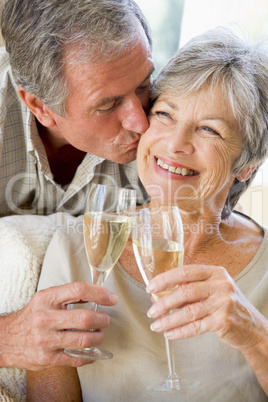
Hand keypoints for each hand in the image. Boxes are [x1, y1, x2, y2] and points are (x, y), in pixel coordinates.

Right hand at [0, 282, 117, 369]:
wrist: (6, 339)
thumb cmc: (32, 316)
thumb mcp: (46, 299)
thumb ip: (68, 295)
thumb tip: (98, 294)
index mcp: (47, 299)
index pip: (78, 290)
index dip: (99, 293)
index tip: (111, 298)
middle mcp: (45, 318)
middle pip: (84, 318)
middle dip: (102, 320)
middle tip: (105, 320)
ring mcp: (46, 340)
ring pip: (84, 339)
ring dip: (98, 337)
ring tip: (99, 334)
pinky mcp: (47, 358)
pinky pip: (77, 358)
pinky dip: (90, 356)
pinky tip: (92, 352)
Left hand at [146, 265, 266, 352]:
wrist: (252, 327)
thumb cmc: (226, 305)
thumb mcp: (211, 290)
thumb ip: (187, 290)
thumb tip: (156, 296)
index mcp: (215, 272)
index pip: (185, 271)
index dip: (165, 279)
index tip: (150, 287)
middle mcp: (220, 285)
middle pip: (185, 291)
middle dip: (164, 302)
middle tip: (151, 311)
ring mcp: (223, 303)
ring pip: (188, 311)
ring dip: (168, 320)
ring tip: (156, 325)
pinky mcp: (223, 321)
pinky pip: (196, 327)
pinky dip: (180, 331)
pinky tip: (170, 334)